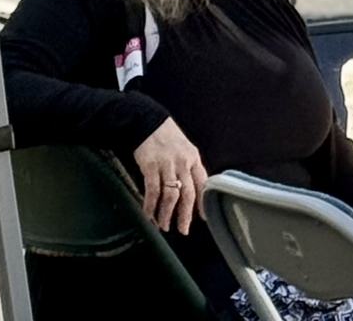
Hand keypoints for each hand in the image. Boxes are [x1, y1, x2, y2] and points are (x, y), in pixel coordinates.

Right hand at [133, 118, 207, 234]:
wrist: (148, 123)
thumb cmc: (167, 138)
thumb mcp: (184, 149)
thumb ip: (188, 168)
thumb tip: (191, 191)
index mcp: (193, 158)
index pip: (202, 183)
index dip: (203, 202)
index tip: (203, 217)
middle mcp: (183, 163)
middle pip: (187, 194)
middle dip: (185, 215)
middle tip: (183, 230)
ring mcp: (167, 165)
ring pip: (170, 195)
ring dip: (166, 214)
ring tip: (164, 225)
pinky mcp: (151, 167)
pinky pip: (152, 191)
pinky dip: (150, 205)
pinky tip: (148, 215)